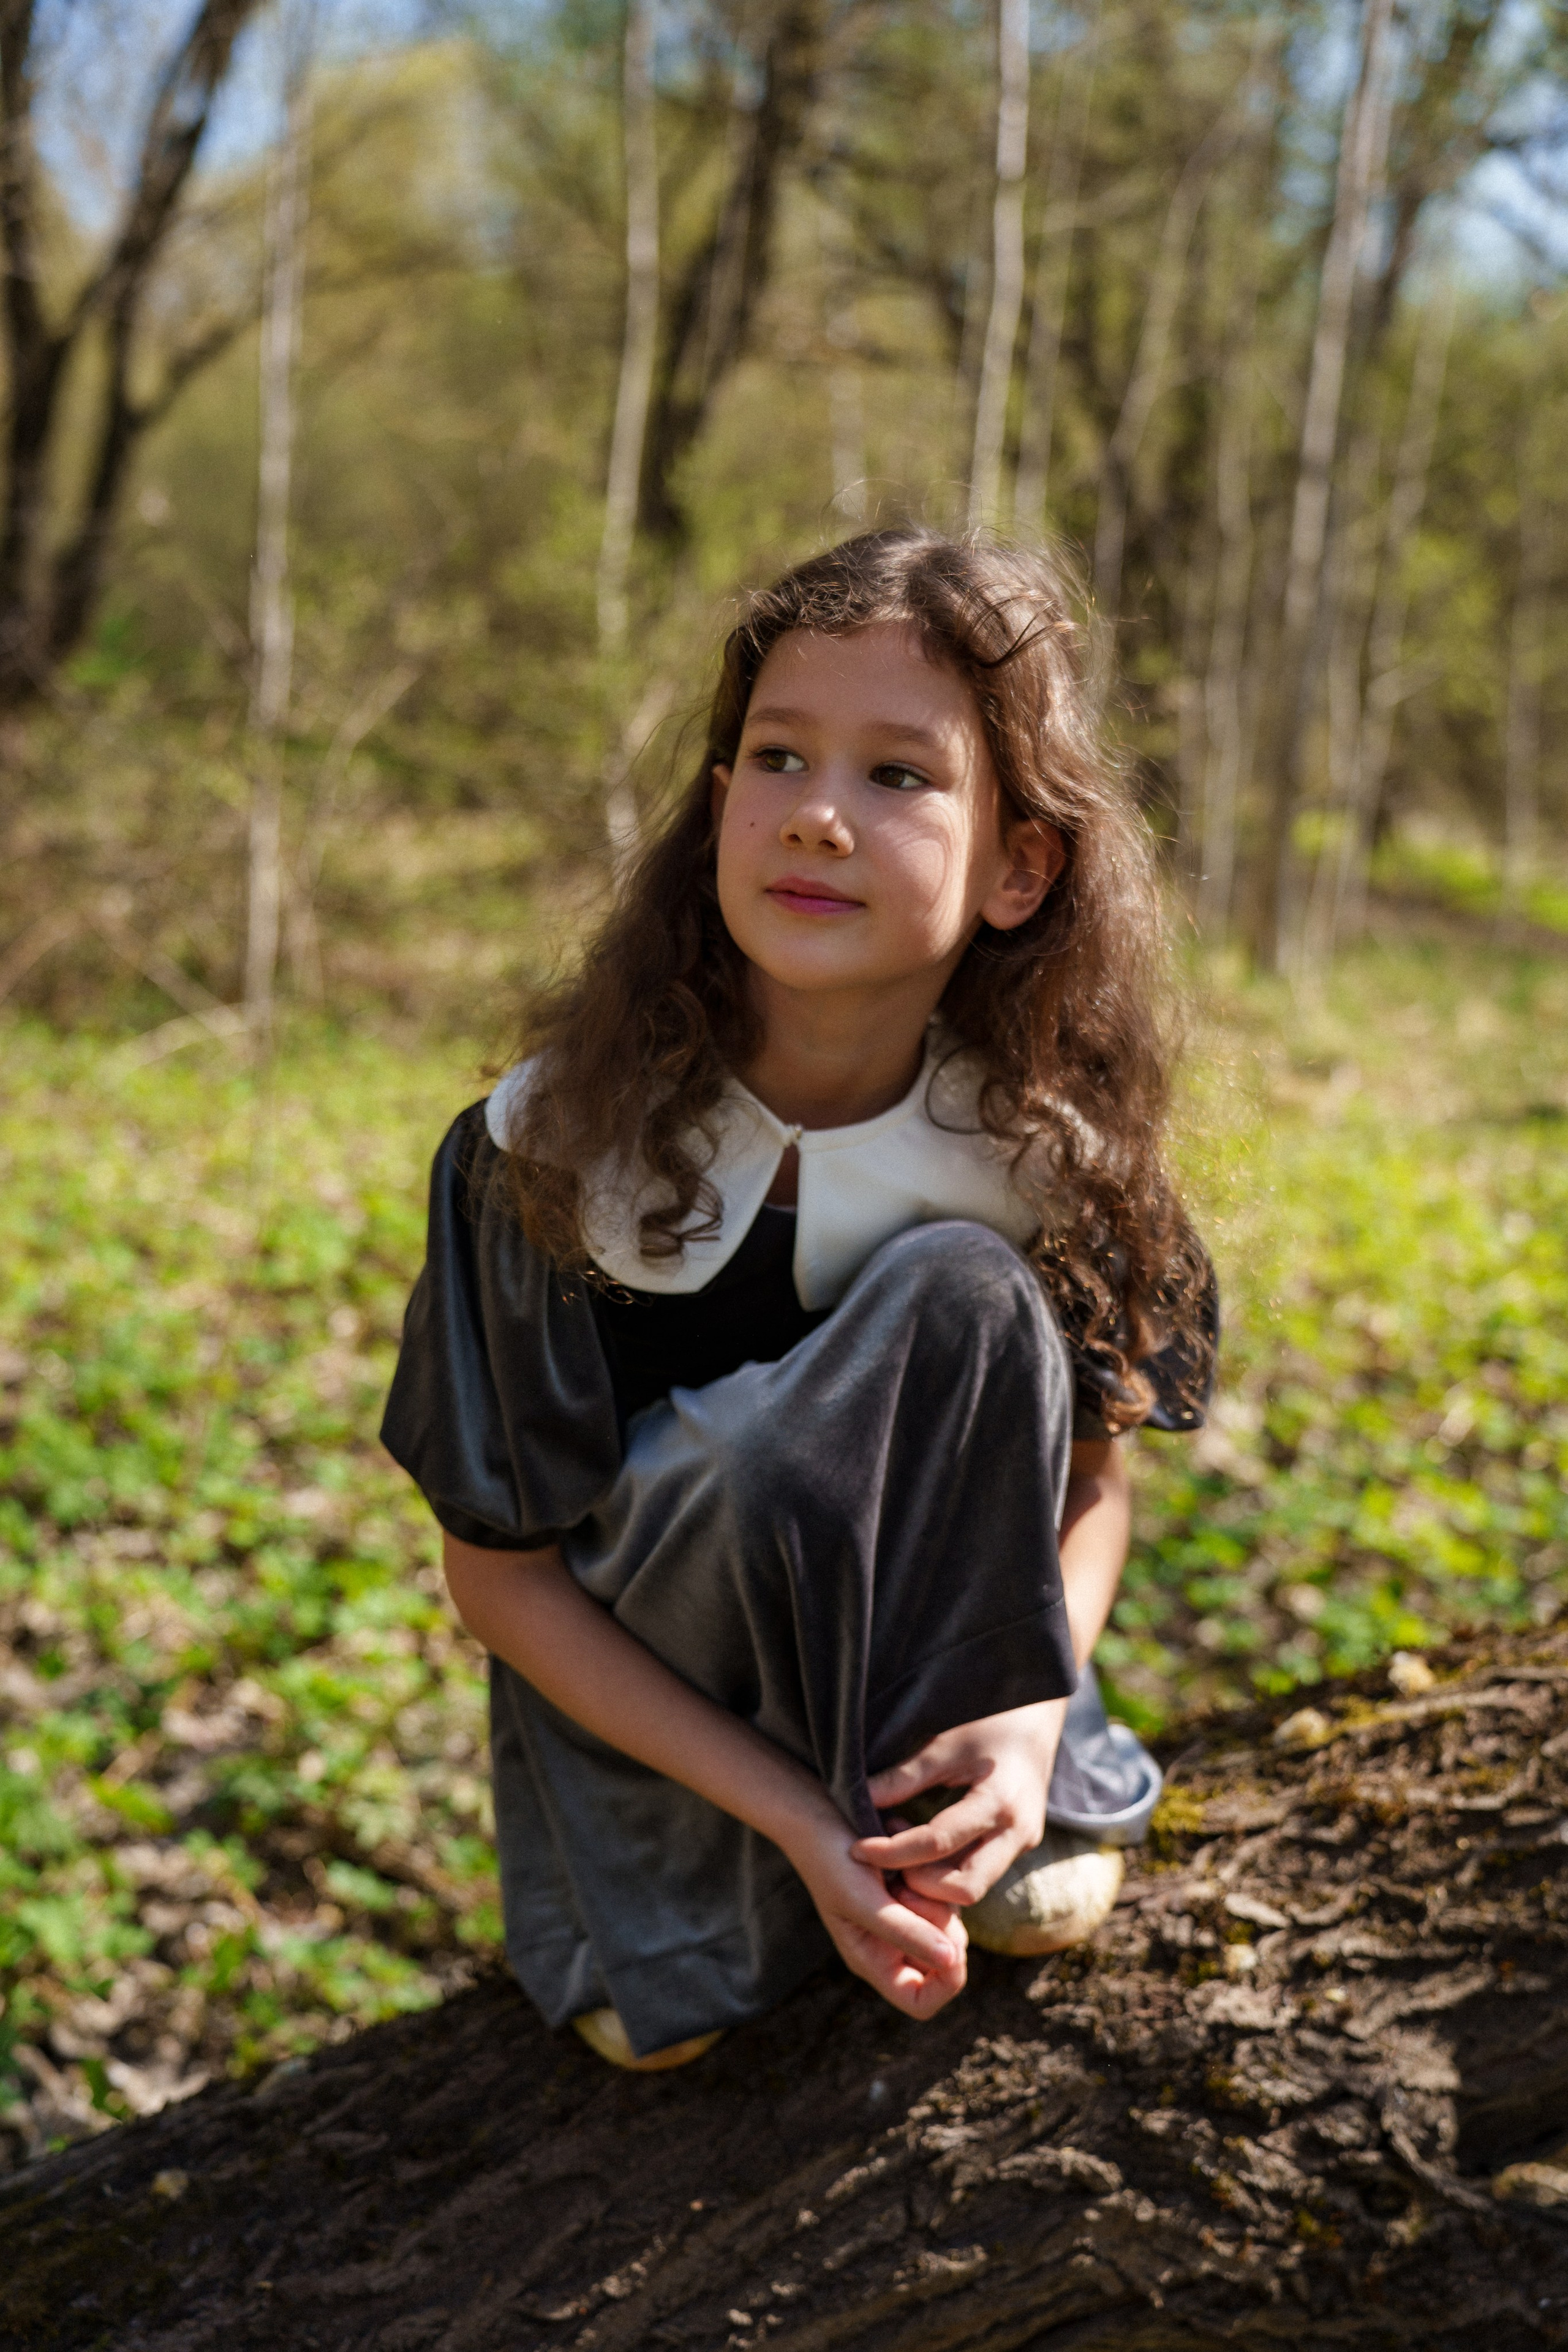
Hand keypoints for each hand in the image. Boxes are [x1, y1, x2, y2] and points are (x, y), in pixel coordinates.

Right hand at [780, 1801, 968, 2019]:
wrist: (817, 1814)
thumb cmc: (830, 1860)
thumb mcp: (863, 1899)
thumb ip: (905, 1932)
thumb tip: (951, 1961)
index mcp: (873, 1962)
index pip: (921, 2002)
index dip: (946, 1983)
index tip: (950, 1946)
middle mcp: (889, 1947)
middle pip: (943, 1960)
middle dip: (939, 1925)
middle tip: (909, 1890)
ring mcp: (902, 1918)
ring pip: (947, 1923)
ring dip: (935, 1896)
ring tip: (902, 1872)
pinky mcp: (910, 1892)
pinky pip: (942, 1894)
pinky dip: (933, 1877)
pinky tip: (907, 1861)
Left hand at [849, 1699, 1066, 1907]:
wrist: (1036, 1717)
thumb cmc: (989, 1720)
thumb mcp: (945, 1743)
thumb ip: (904, 1775)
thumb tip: (858, 1798)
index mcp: (999, 1801)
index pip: (938, 1843)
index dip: (893, 1852)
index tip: (858, 1849)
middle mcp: (1017, 1833)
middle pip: (965, 1888)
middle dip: (919, 1885)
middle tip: (882, 1862)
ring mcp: (1021, 1844)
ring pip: (972, 1888)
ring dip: (931, 1883)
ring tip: (897, 1851)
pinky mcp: (1016, 1847)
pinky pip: (978, 1875)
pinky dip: (945, 1873)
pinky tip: (919, 1851)